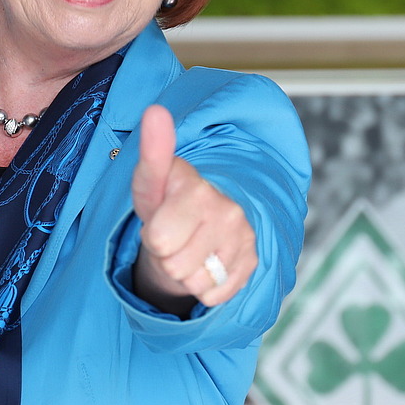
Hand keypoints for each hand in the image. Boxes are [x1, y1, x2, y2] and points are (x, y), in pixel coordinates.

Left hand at [130, 105, 256, 308]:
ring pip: (194, 282)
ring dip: (185, 271)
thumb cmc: (167, 200)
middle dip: (166, 254)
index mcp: (200, 189)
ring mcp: (245, 240)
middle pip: (174, 265)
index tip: (161, 216)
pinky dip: (204, 285)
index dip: (152, 234)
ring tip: (189, 246)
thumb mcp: (151, 180)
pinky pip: (212, 295)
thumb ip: (153, 149)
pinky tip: (206, 261)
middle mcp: (230, 212)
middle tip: (174, 234)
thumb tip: (155, 110)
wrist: (198, 223)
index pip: (158, 239)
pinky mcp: (253, 265)